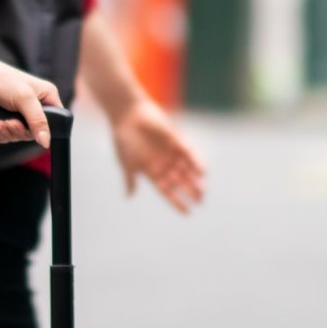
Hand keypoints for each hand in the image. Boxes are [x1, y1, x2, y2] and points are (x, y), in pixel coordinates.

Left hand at [0, 48, 61, 147]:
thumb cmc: (2, 80)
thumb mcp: (25, 99)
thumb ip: (38, 121)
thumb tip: (46, 142)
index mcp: (46, 96)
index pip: (54, 121)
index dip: (43, 130)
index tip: (30, 129)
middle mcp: (34, 105)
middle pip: (33, 132)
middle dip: (18, 131)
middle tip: (9, 123)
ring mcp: (18, 112)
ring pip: (18, 135)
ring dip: (7, 132)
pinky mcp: (3, 118)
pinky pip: (6, 136)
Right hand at [110, 98, 205, 213]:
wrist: (128, 115)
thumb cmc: (124, 140)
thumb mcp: (126, 163)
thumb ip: (130, 180)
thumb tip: (129, 197)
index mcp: (150, 171)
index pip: (166, 190)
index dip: (176, 201)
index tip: (187, 212)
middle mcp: (162, 162)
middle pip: (179, 181)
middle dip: (190, 191)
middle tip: (200, 200)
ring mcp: (170, 151)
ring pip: (186, 169)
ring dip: (195, 179)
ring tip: (203, 190)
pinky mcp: (176, 139)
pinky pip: (189, 153)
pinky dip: (196, 162)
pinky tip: (202, 172)